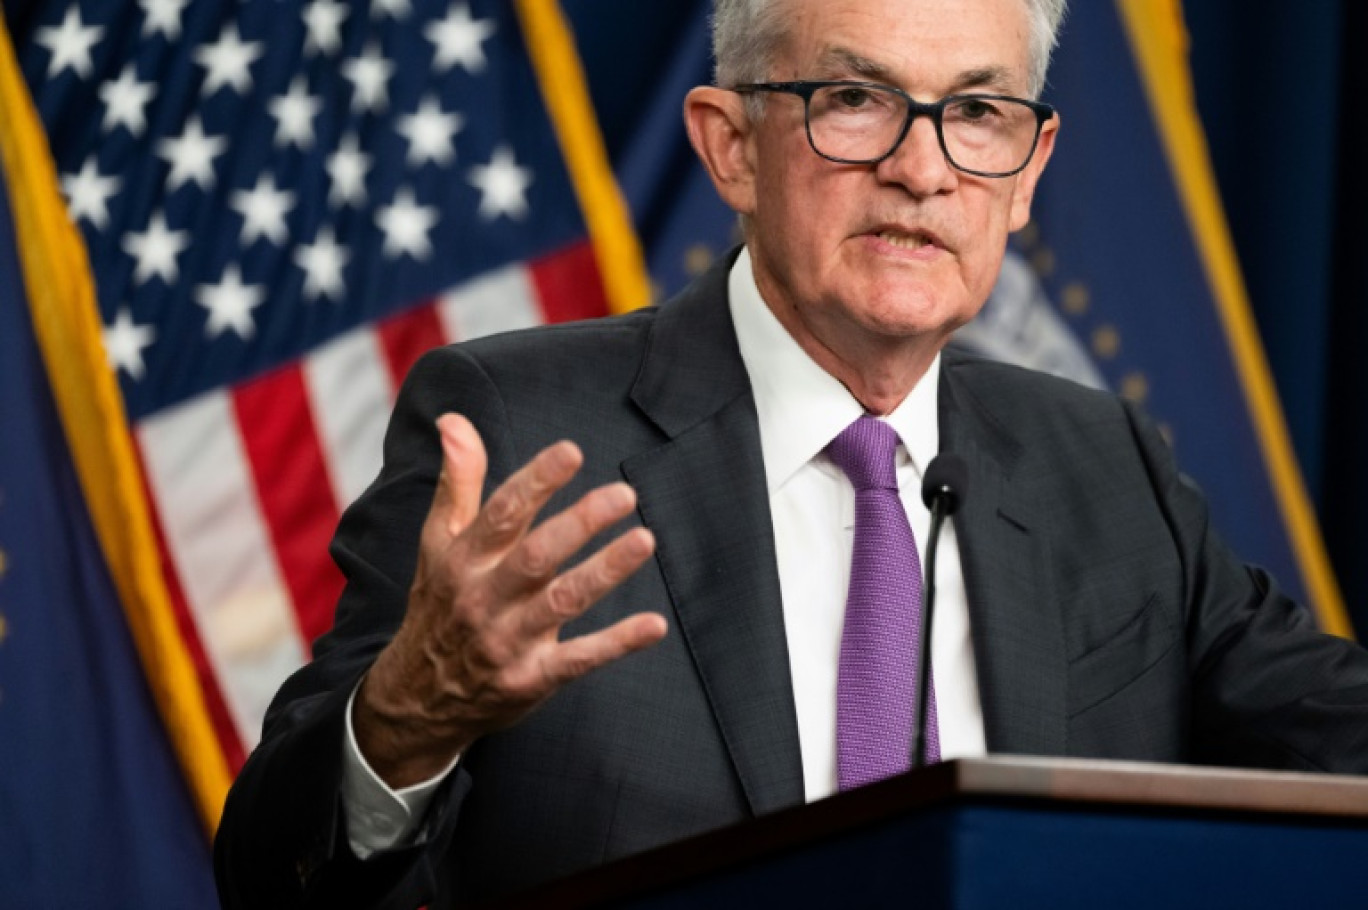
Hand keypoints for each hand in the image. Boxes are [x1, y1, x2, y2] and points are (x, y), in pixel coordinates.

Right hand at [354, 413, 666, 787]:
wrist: (417, 698)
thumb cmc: (440, 604)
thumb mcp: (437, 543)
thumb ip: (457, 480)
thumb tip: (454, 420)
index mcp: (462, 559)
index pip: (501, 513)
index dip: (536, 481)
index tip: (572, 452)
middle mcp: (483, 597)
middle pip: (535, 556)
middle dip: (580, 523)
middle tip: (624, 494)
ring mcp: (507, 641)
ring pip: (562, 601)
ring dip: (605, 571)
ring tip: (645, 539)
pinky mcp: (530, 680)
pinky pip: (578, 660)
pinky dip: (617, 643)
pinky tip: (654, 624)